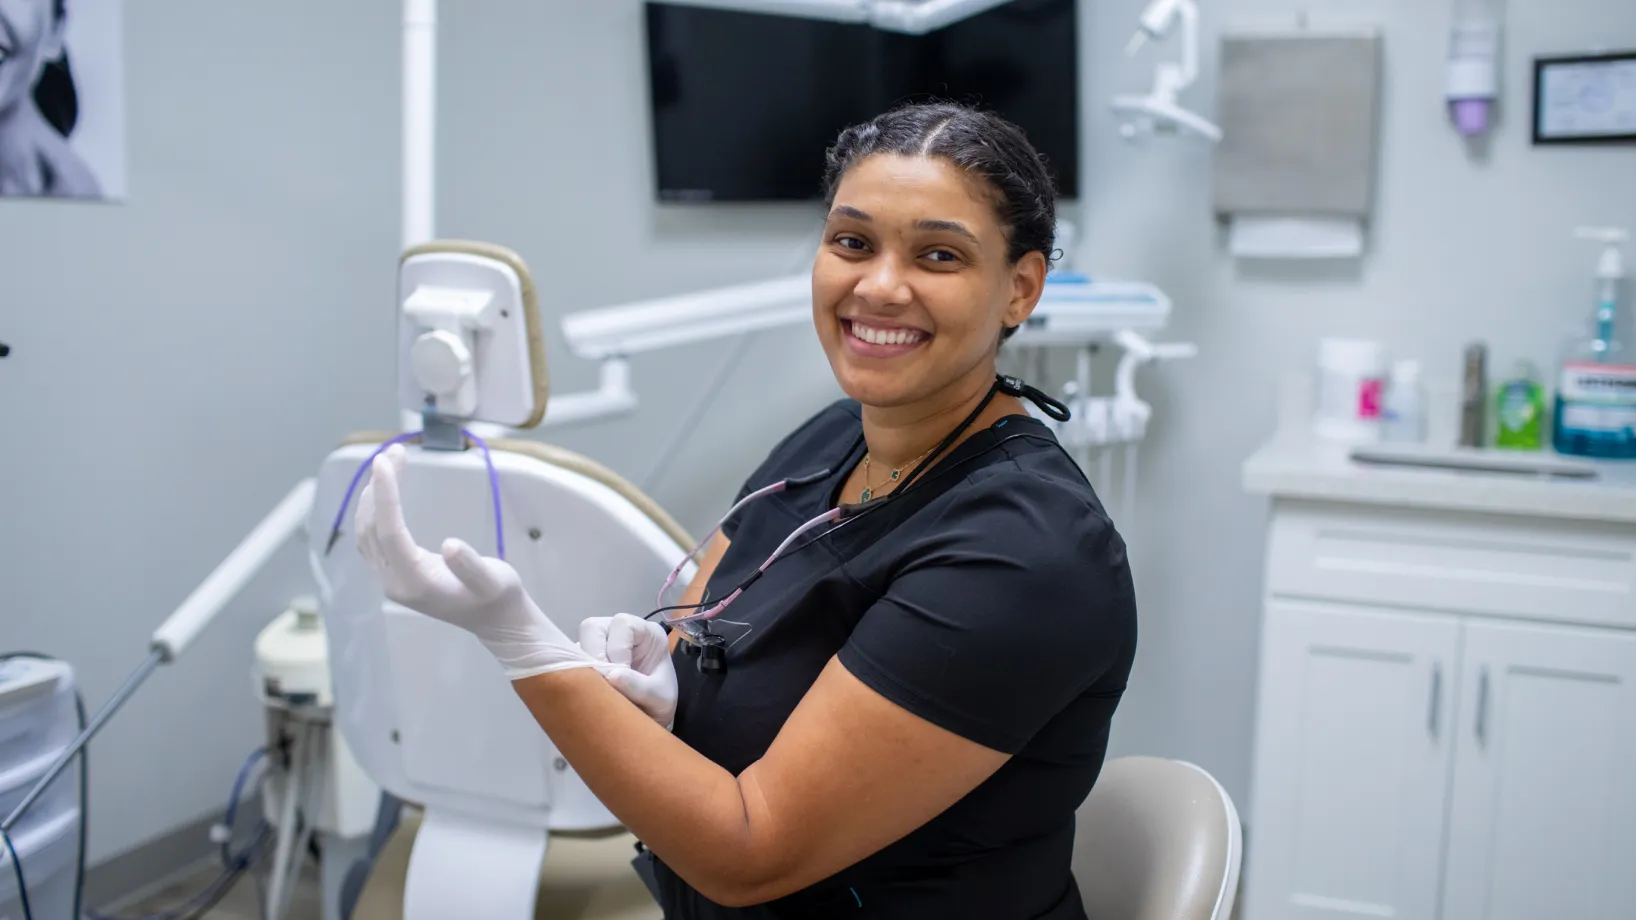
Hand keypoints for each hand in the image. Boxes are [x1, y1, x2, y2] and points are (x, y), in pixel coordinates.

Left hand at [354, 443, 602, 680]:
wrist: (496, 620)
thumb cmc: (498, 597)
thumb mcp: (493, 580)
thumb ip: (471, 566)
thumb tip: (450, 545)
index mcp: (414, 582)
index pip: (390, 531)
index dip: (385, 494)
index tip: (384, 461)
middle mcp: (394, 582)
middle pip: (373, 528)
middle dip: (379, 487)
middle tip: (395, 451)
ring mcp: (391, 580)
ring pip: (367, 533)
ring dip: (373, 497)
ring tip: (389, 464)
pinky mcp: (394, 575)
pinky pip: (372, 539)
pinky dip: (374, 511)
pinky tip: (384, 493)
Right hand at [580, 613, 678, 729]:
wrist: (649, 723)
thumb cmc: (660, 704)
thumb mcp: (660, 699)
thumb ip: (641, 687)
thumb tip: (612, 676)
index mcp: (646, 633)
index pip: (623, 624)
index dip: (617, 648)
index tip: (619, 676)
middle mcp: (620, 633)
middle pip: (593, 627)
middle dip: (594, 655)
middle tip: (602, 682)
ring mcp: (599, 645)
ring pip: (578, 642)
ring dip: (583, 665)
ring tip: (596, 689)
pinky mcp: (584, 660)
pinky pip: (570, 660)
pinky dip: (575, 675)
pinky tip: (588, 691)